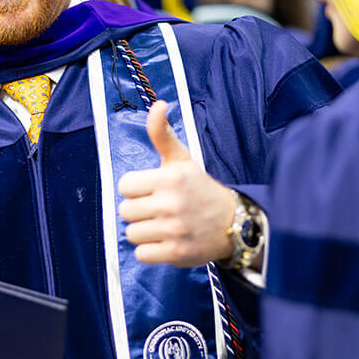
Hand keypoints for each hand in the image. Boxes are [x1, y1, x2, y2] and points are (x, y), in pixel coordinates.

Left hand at [117, 101, 236, 266]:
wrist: (233, 223)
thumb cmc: (198, 188)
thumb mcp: (181, 159)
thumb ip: (162, 133)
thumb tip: (158, 103)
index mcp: (169, 178)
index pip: (125, 186)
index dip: (136, 189)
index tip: (153, 191)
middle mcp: (171, 203)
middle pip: (125, 211)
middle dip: (139, 211)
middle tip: (160, 210)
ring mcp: (174, 230)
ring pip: (132, 234)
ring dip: (144, 232)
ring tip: (164, 226)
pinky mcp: (177, 253)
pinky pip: (142, 254)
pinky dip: (151, 251)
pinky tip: (166, 241)